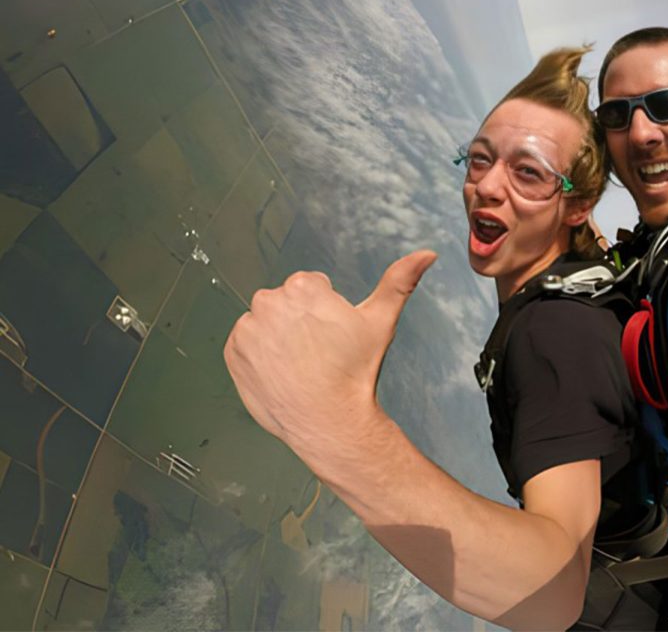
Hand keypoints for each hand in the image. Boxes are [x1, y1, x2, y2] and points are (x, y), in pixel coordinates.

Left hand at [223, 250, 436, 461]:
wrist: (330, 421)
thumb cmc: (355, 371)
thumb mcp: (380, 321)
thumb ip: (400, 281)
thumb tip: (428, 254)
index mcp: (304, 287)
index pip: (310, 287)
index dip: (325, 312)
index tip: (332, 336)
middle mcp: (270, 302)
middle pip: (285, 302)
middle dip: (299, 320)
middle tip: (318, 352)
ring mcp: (248, 328)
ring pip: (265, 322)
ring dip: (277, 337)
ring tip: (299, 364)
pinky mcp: (233, 352)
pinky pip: (245, 343)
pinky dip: (259, 355)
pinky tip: (281, 372)